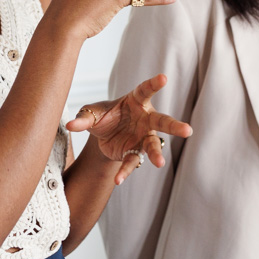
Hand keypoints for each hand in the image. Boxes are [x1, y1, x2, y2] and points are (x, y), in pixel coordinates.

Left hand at [67, 74, 192, 184]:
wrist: (102, 135)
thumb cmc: (103, 116)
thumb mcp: (92, 113)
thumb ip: (83, 117)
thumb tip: (70, 125)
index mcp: (136, 101)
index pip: (146, 90)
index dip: (155, 84)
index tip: (164, 78)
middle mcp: (145, 118)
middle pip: (162, 121)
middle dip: (174, 126)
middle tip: (188, 131)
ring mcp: (143, 136)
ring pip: (153, 145)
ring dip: (157, 154)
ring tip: (160, 163)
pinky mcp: (135, 151)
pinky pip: (132, 161)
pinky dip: (125, 170)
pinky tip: (118, 179)